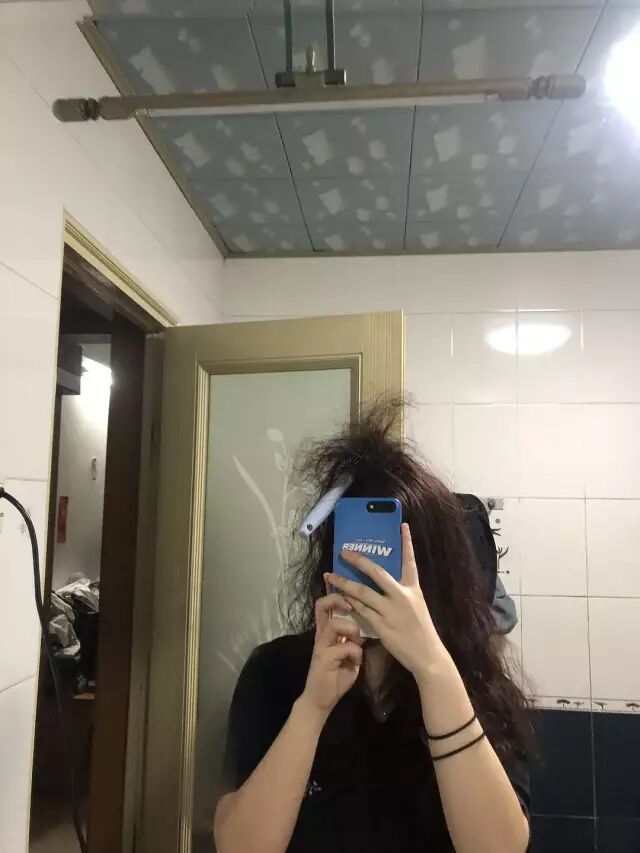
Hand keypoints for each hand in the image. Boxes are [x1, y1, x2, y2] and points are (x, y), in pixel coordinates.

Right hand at [300, 592, 362, 721]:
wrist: (321, 699)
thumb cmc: (336, 675)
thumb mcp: (348, 653)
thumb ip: (353, 639)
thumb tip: (365, 627)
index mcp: (327, 632)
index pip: (326, 605)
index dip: (335, 593)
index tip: (348, 589)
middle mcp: (321, 634)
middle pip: (322, 606)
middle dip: (337, 599)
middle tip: (350, 604)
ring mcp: (321, 645)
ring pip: (336, 624)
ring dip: (352, 630)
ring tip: (358, 642)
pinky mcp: (323, 658)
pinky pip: (345, 647)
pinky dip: (355, 653)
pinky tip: (355, 662)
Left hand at [328, 524, 448, 679]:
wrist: (427, 656)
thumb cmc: (421, 631)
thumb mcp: (416, 606)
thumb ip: (401, 593)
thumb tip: (384, 582)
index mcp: (413, 589)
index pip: (410, 561)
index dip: (407, 542)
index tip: (403, 525)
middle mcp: (402, 596)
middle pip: (376, 572)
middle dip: (358, 560)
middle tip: (344, 551)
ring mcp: (390, 610)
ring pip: (362, 591)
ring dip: (344, 582)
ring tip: (331, 576)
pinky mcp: (381, 625)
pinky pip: (360, 610)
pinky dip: (349, 602)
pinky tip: (340, 596)